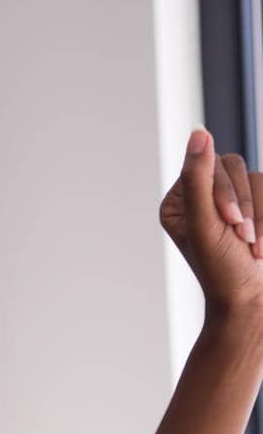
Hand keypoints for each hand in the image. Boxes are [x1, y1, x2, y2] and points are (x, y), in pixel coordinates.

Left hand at [159, 127, 262, 313]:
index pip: (207, 165)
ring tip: (254, 247)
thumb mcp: (207, 224)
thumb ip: (200, 178)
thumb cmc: (223, 271)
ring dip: (261, 214)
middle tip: (243, 239)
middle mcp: (200, 198)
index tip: (228, 223)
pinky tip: (262, 246)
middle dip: (245, 204)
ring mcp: (229, 202)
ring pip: (257, 179)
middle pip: (234, 167)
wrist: (250, 301)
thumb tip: (199, 132)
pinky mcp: (254, 208)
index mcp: (179, 202)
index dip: (226, 191)